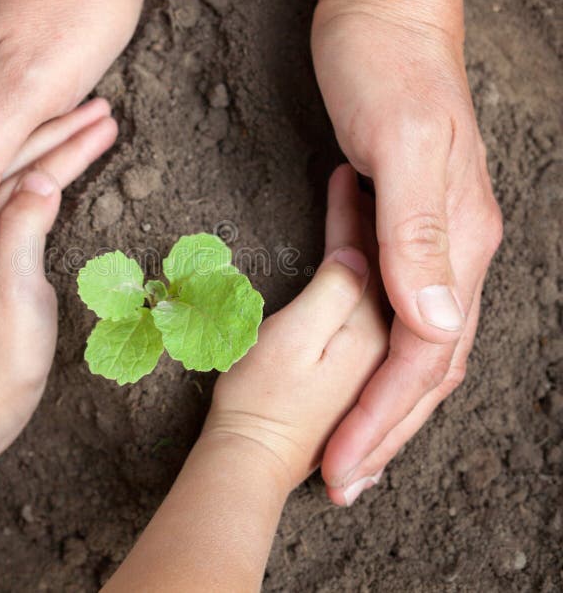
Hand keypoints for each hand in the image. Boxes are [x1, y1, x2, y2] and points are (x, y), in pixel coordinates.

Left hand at [0, 113, 117, 427]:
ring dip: (56, 148)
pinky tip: (62, 166)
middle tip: (104, 112)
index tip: (98, 119)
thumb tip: (41, 177)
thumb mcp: (13, 289)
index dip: (59, 137)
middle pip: (13, 158)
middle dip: (60, 132)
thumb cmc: (0, 354)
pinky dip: (46, 174)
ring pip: (17, 171)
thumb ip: (20, 227)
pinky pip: (19, 194)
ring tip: (96, 125)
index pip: (13, 160)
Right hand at [206, 165, 388, 497]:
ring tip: (348, 202)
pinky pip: (368, 303)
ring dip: (368, 243)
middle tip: (349, 180)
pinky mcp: (351, 363)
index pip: (381, 258)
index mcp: (383, 330)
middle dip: (369, 225)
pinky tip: (348, 253)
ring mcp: (371, 354)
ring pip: (381, 284)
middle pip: (389, 267)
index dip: (358, 215)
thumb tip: (362, 255)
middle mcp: (387, 340)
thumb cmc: (263, 399)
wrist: (246, 458)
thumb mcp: (294, 338)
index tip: (341, 177)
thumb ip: (338, 292)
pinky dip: (359, 271)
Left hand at [311, 0, 502, 502]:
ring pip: (412, 341)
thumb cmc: (390, 69)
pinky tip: (345, 353)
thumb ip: (421, 235)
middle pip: (424, 365)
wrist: (383, 13)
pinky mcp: (401, 219)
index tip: (343, 467)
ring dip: (381, 396)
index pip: (422, 357)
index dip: (383, 419)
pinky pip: (391, 297)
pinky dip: (371, 338)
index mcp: (456, 242)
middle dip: (384, 427)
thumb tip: (436, 325)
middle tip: (343, 478)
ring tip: (347, 437)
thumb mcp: (405, 145)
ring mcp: (430, 236)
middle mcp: (452, 249)